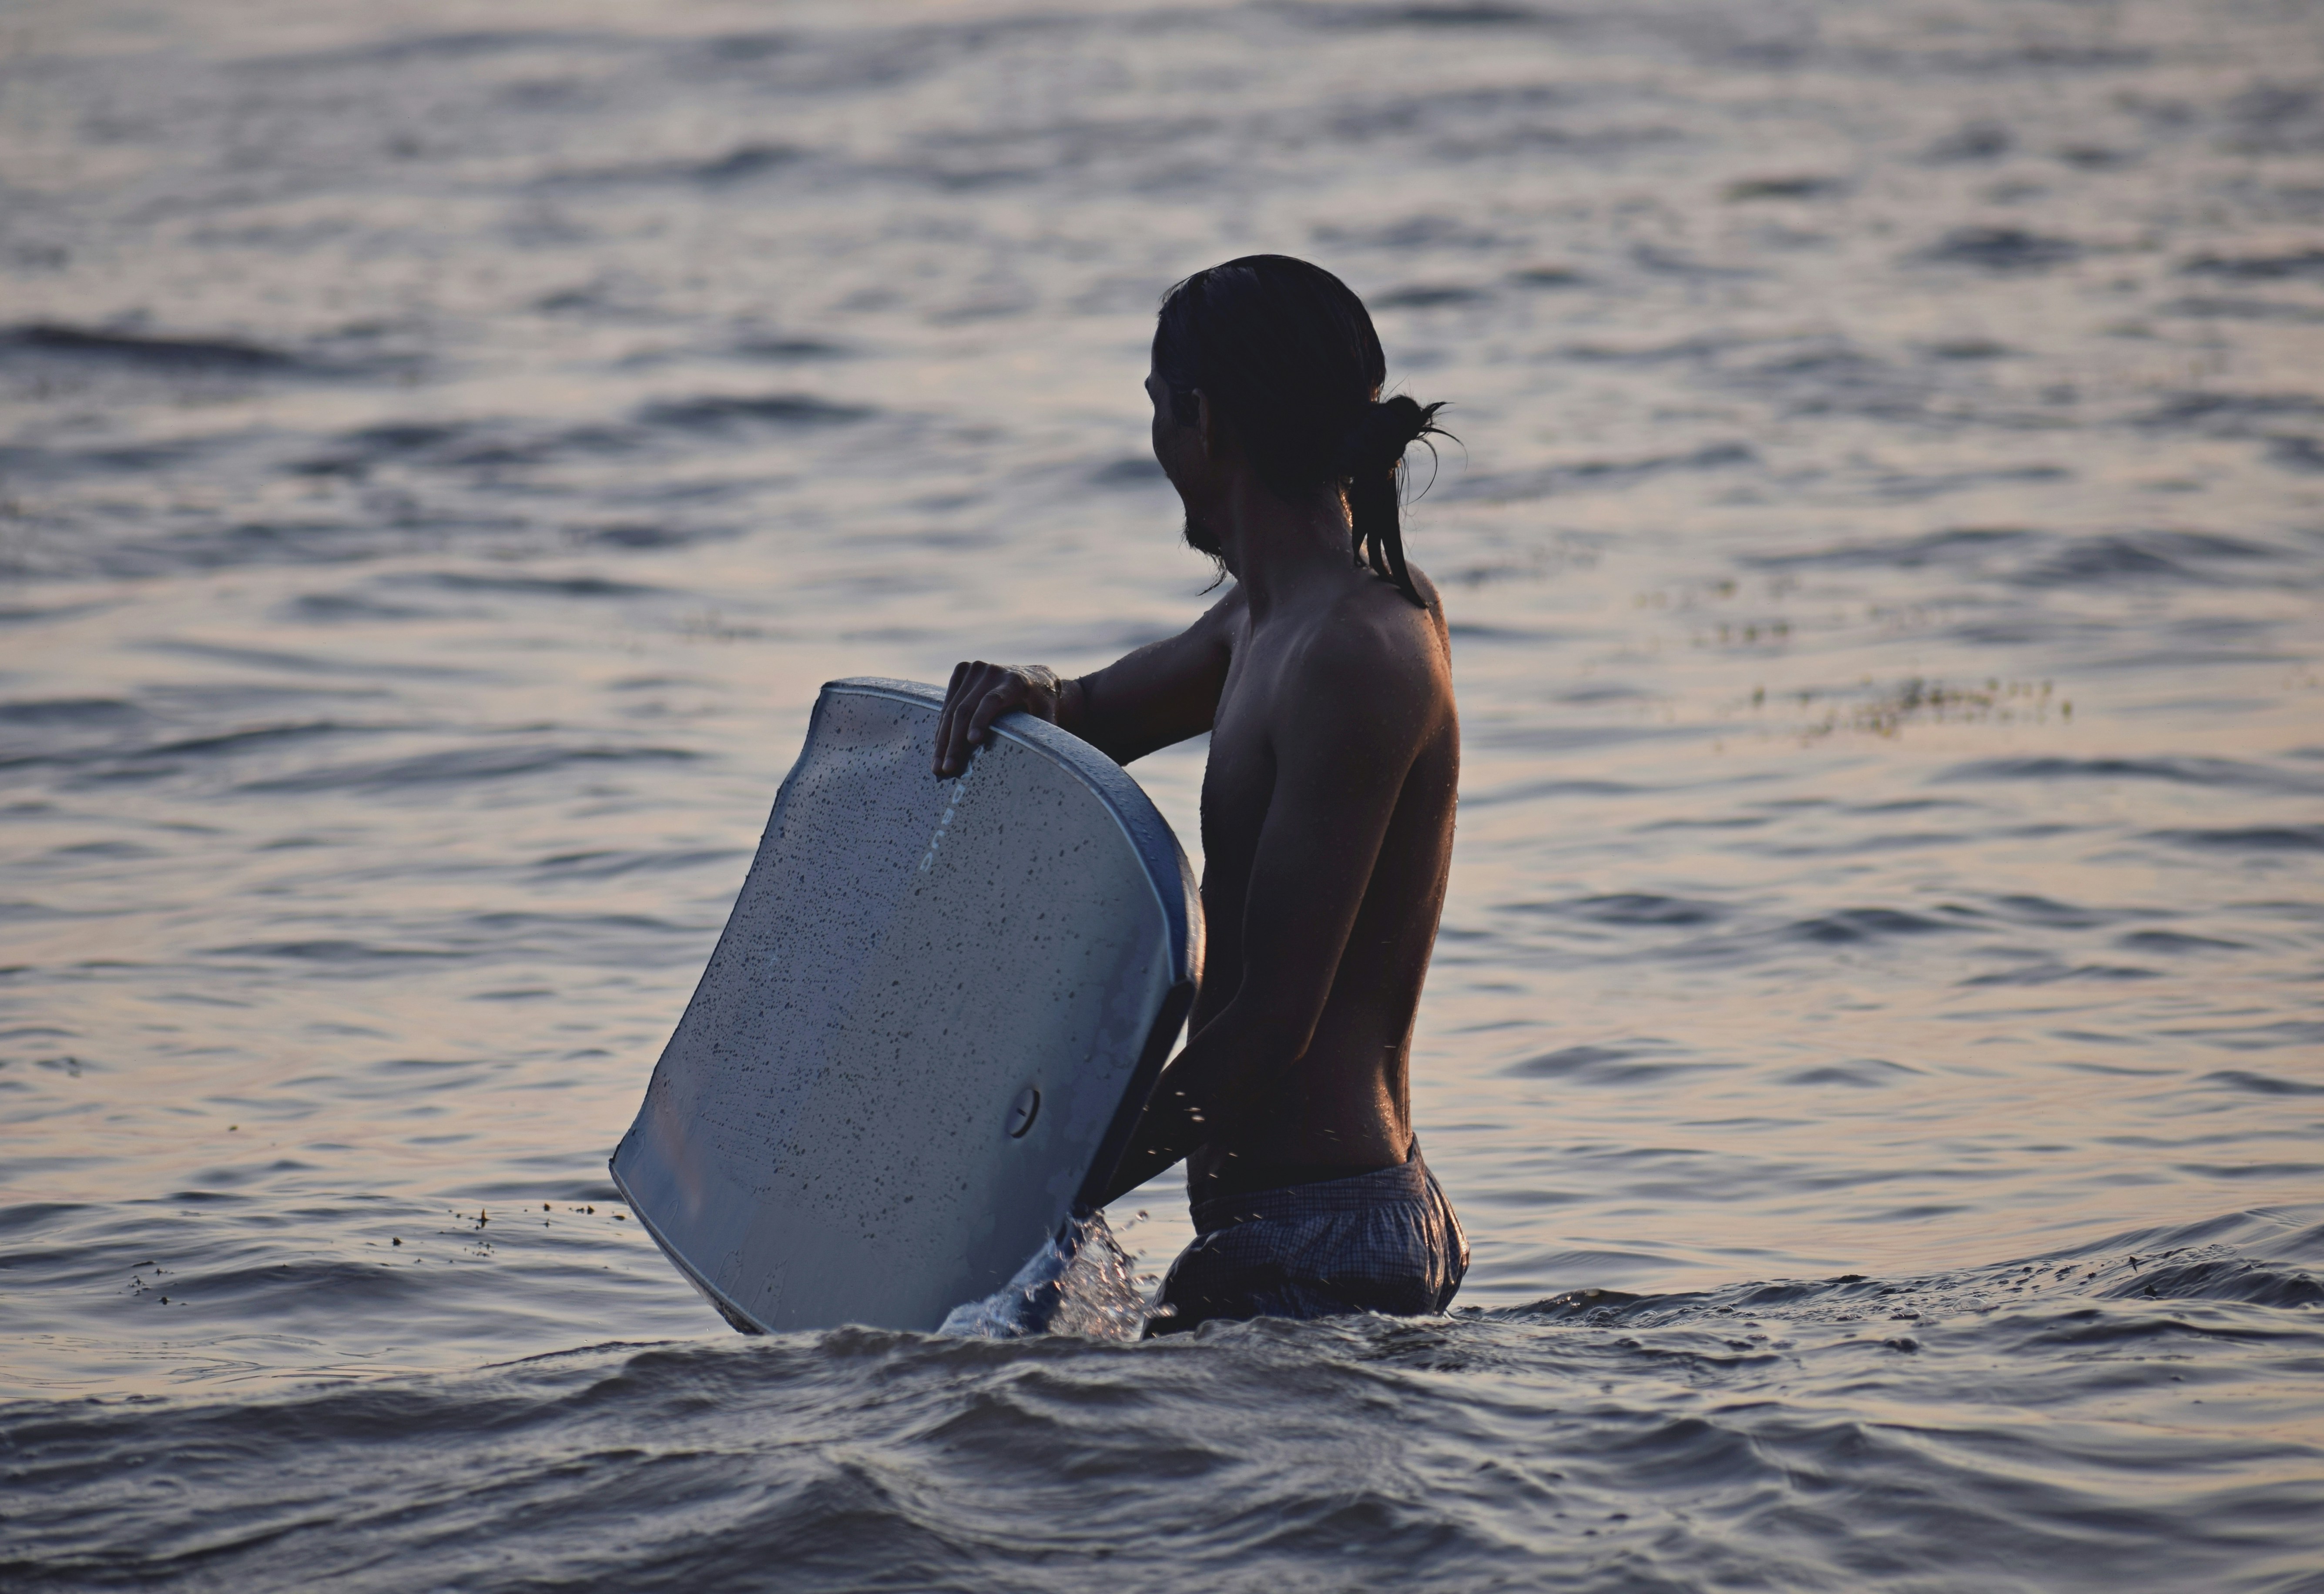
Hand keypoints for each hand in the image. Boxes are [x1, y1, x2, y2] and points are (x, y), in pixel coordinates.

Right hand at [932, 661, 1065, 776]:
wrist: (1036, 677)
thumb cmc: (1043, 704)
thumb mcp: (1048, 717)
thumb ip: (1044, 736)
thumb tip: (1044, 764)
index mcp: (1015, 682)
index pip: (993, 700)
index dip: (981, 720)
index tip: (973, 741)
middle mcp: (993, 672)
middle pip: (965, 709)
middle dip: (954, 742)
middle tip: (947, 769)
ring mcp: (975, 669)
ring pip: (951, 708)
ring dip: (942, 739)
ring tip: (937, 766)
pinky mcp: (963, 670)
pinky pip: (947, 702)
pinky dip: (942, 727)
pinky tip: (938, 748)